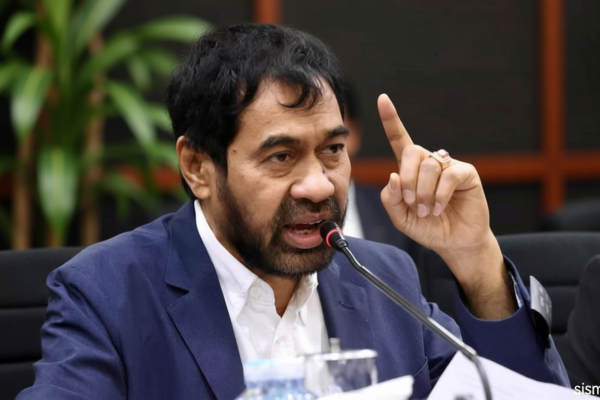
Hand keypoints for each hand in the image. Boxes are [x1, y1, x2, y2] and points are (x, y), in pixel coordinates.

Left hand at [377, 94, 514, 317]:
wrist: (453, 242)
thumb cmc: (426, 227)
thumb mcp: (400, 218)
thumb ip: (390, 199)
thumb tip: (392, 176)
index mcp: (410, 169)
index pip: (399, 139)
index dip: (391, 120)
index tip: (382, 99)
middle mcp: (429, 163)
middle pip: (411, 152)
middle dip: (406, 180)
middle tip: (410, 203)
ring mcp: (448, 166)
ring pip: (428, 165)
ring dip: (422, 192)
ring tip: (425, 210)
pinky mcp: (466, 173)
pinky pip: (449, 174)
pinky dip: (440, 194)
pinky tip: (438, 207)